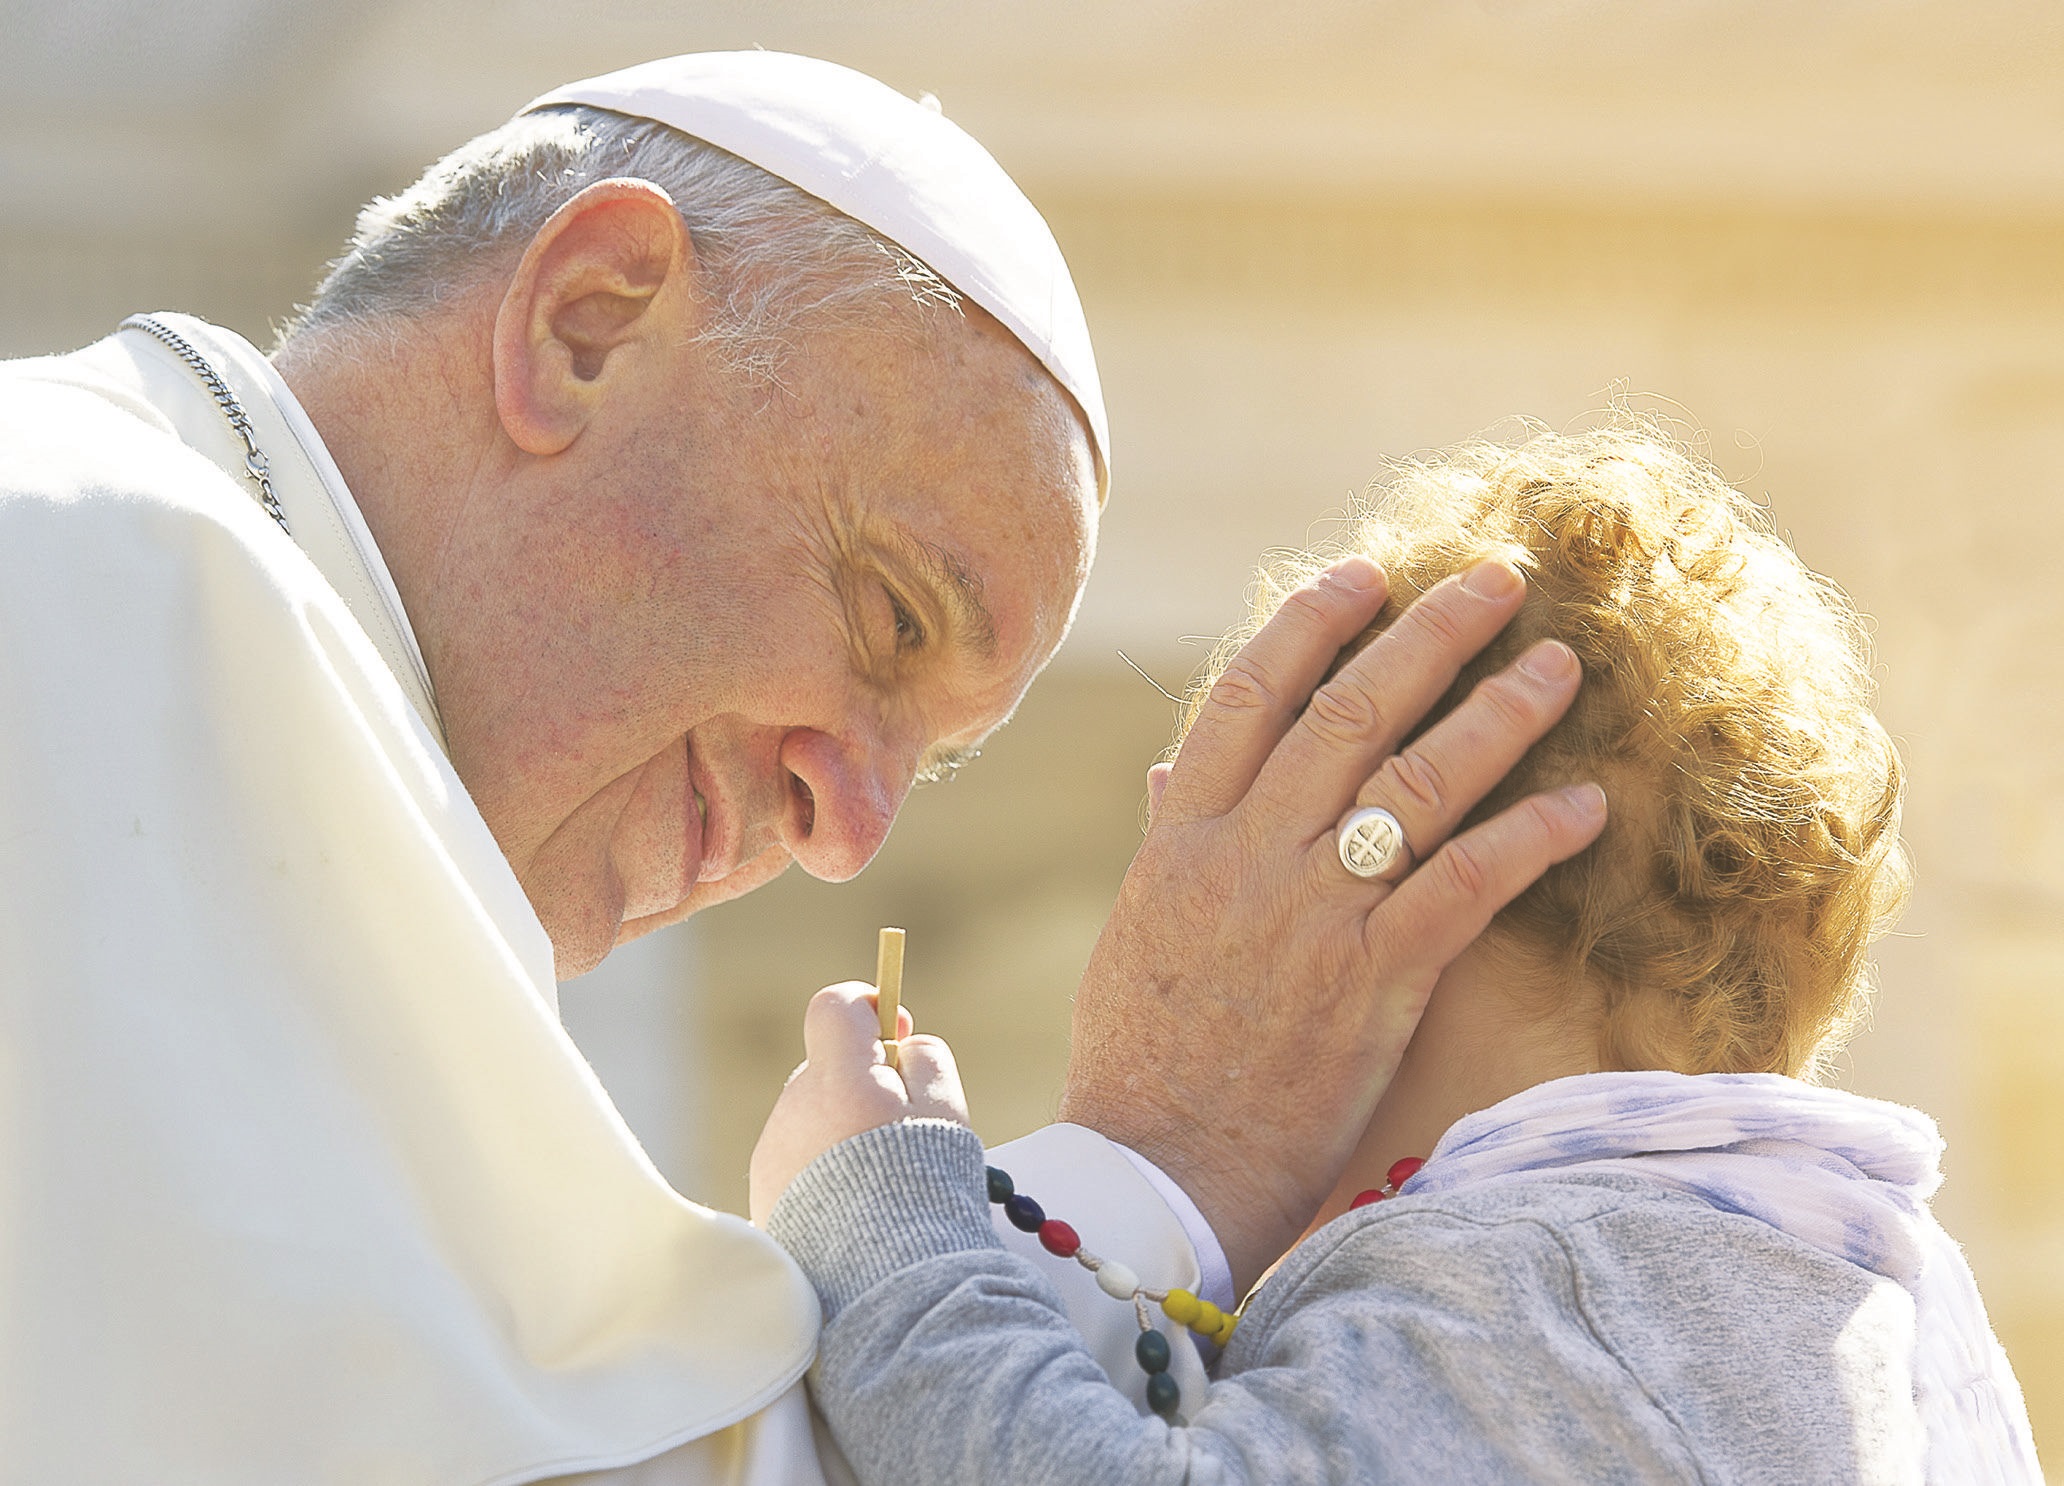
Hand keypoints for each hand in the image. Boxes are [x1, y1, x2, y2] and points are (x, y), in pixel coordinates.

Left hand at [749, 982, 969, 1225]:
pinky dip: (824, 1171)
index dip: (868, 1007)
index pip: (835, 1007)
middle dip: (863, 1083)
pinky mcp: (763, 1197)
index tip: (897, 1030)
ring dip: (843, 1130)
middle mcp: (794, 1110)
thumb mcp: (947, 1114)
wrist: (884, 1290)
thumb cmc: (925, 1194)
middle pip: (825, 1068)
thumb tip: (902, 1045)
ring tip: (882, 1182)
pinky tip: (856, 1209)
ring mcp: (772, 1155)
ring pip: (811, 1117)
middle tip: (903, 1126)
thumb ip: (927, 1060)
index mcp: (839, 1082)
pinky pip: (797, 1162)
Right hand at [1057, 555, 1605, 1290]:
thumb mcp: (1136, 931)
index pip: (1248, 697)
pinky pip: (1466, 885)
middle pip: (1348, 712)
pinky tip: (1585, 806)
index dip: (1313, 623)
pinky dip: (1531, 837)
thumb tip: (1168, 772)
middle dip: (1429, 635)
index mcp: (1184, 837)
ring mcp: (1314, 914)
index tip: (1369, 574)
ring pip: (1416, 781)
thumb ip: (1165, 842)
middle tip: (1499, 581)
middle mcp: (1249, 856)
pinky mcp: (1375, 982)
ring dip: (1498, 713)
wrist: (1161, 1169)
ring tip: (1559, 665)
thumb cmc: (1142, 1057)